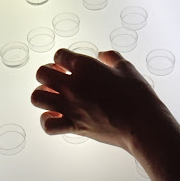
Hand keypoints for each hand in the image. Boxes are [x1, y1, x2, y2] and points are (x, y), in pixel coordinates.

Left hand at [30, 48, 163, 151]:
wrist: (142, 124)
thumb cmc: (137, 96)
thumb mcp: (127, 68)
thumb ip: (112, 58)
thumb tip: (103, 55)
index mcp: (85, 67)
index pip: (59, 55)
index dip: (63, 58)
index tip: (68, 64)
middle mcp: (73, 86)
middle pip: (42, 73)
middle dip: (47, 73)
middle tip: (58, 78)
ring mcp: (71, 107)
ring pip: (37, 98)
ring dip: (43, 95)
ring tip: (53, 96)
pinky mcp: (74, 126)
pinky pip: (48, 125)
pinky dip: (48, 121)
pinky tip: (57, 117)